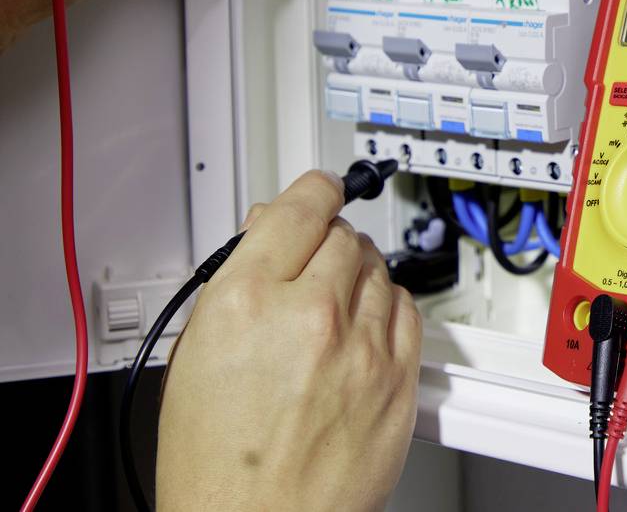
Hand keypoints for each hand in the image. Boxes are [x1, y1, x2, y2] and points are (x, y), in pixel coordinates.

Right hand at [157, 171, 422, 511]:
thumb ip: (236, 281)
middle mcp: (311, 315)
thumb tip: (269, 233)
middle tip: (311, 268)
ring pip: (379, 268)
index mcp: (247, 302)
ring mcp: (362, 347)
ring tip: (331, 310)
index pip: (299, 206)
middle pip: (343, 235)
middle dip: (327, 244)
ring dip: (358, 276)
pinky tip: (364, 328)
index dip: (311, 191)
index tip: (318, 188)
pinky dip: (387, 308)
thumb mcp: (195, 356)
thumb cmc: (217, 463)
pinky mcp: (399, 377)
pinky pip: (407, 309)